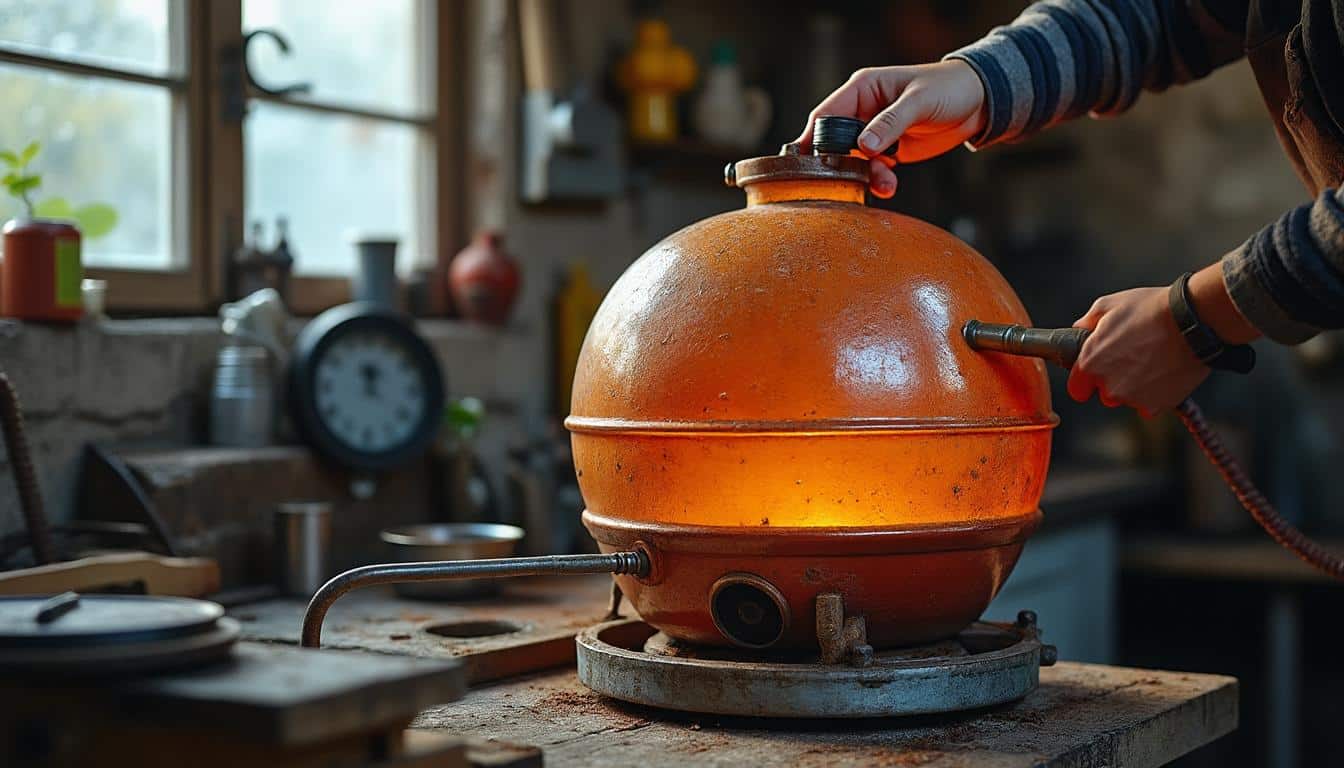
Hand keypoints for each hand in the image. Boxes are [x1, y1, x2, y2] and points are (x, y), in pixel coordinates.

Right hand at [796, 60, 987, 198]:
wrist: (978, 103)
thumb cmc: (948, 88)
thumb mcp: (919, 101)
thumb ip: (891, 123)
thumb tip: (863, 146)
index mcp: (862, 90)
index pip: (827, 115)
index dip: (815, 138)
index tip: (811, 163)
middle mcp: (863, 111)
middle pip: (834, 143)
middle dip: (839, 164)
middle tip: (844, 183)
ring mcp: (874, 132)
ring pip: (853, 161)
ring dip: (863, 177)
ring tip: (884, 185)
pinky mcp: (888, 151)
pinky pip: (872, 170)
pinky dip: (877, 181)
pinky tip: (889, 186)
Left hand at [1068, 288, 1209, 415]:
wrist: (1194, 321)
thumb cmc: (1151, 310)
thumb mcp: (1110, 305)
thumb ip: (1088, 321)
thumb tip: (1079, 329)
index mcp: (1090, 363)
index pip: (1077, 389)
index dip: (1086, 380)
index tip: (1097, 372)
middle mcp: (1108, 386)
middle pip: (1105, 394)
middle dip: (1113, 381)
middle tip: (1132, 358)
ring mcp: (1132, 399)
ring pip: (1127, 399)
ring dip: (1135, 387)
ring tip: (1152, 362)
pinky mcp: (1156, 406)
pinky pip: (1149, 405)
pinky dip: (1155, 394)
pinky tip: (1164, 372)